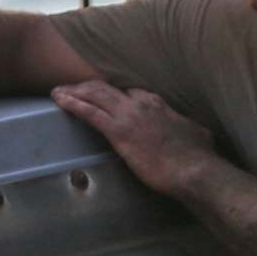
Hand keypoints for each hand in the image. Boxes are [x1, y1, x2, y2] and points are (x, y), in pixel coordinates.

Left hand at [50, 80, 216, 196]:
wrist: (193, 169)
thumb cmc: (198, 156)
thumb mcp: (195, 133)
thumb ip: (184, 127)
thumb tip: (190, 130)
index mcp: (158, 103)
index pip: (129, 90)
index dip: (113, 92)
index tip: (101, 94)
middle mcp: (140, 103)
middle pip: (107, 88)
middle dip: (87, 86)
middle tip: (71, 88)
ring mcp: (129, 116)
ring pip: (95, 95)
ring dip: (74, 92)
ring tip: (58, 92)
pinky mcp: (119, 132)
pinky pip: (90, 113)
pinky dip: (73, 104)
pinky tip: (60, 101)